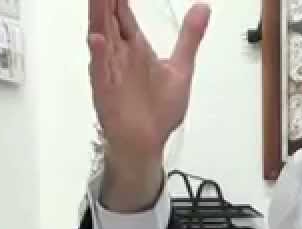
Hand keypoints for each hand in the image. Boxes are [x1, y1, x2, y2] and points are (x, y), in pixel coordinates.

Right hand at [88, 0, 210, 208]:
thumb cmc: (159, 109)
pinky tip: (98, 41)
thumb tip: (203, 8)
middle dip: (104, 0)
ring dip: (98, 17)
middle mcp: (119, 55)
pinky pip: (99, 72)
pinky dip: (98, 57)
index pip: (123, 13)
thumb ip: (189, 37)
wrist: (148, 143)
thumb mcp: (181, 68)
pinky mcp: (106, 93)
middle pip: (108, 19)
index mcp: (134, 48)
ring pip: (101, 39)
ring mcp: (110, 72)